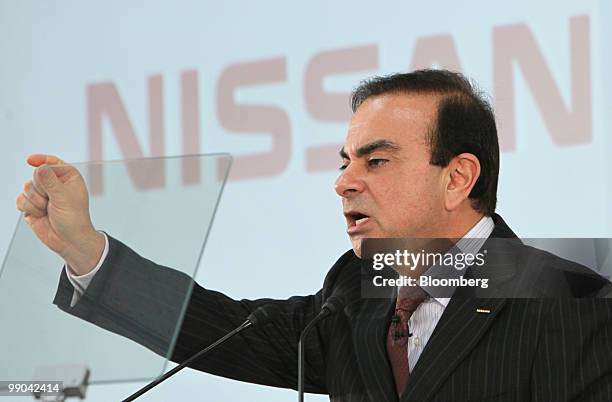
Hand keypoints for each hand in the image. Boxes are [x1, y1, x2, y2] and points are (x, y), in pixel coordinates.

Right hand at [15, 154, 104, 274]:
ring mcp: (42, 194)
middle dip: (41, 190)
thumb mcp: (64, 197)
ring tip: (48, 210)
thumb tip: (40, 167)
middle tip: (52, 201)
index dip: (42, 160)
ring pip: (26, 188)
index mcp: (68, 177)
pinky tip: (40, 214)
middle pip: (36, 175)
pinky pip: (20, 199)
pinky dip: (28, 208)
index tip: (30, 161)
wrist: (69, 240)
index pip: (52, 162)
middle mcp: (55, 184)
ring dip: (36, 201)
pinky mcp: (32, 205)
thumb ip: (50, 181)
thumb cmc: (74, 219)